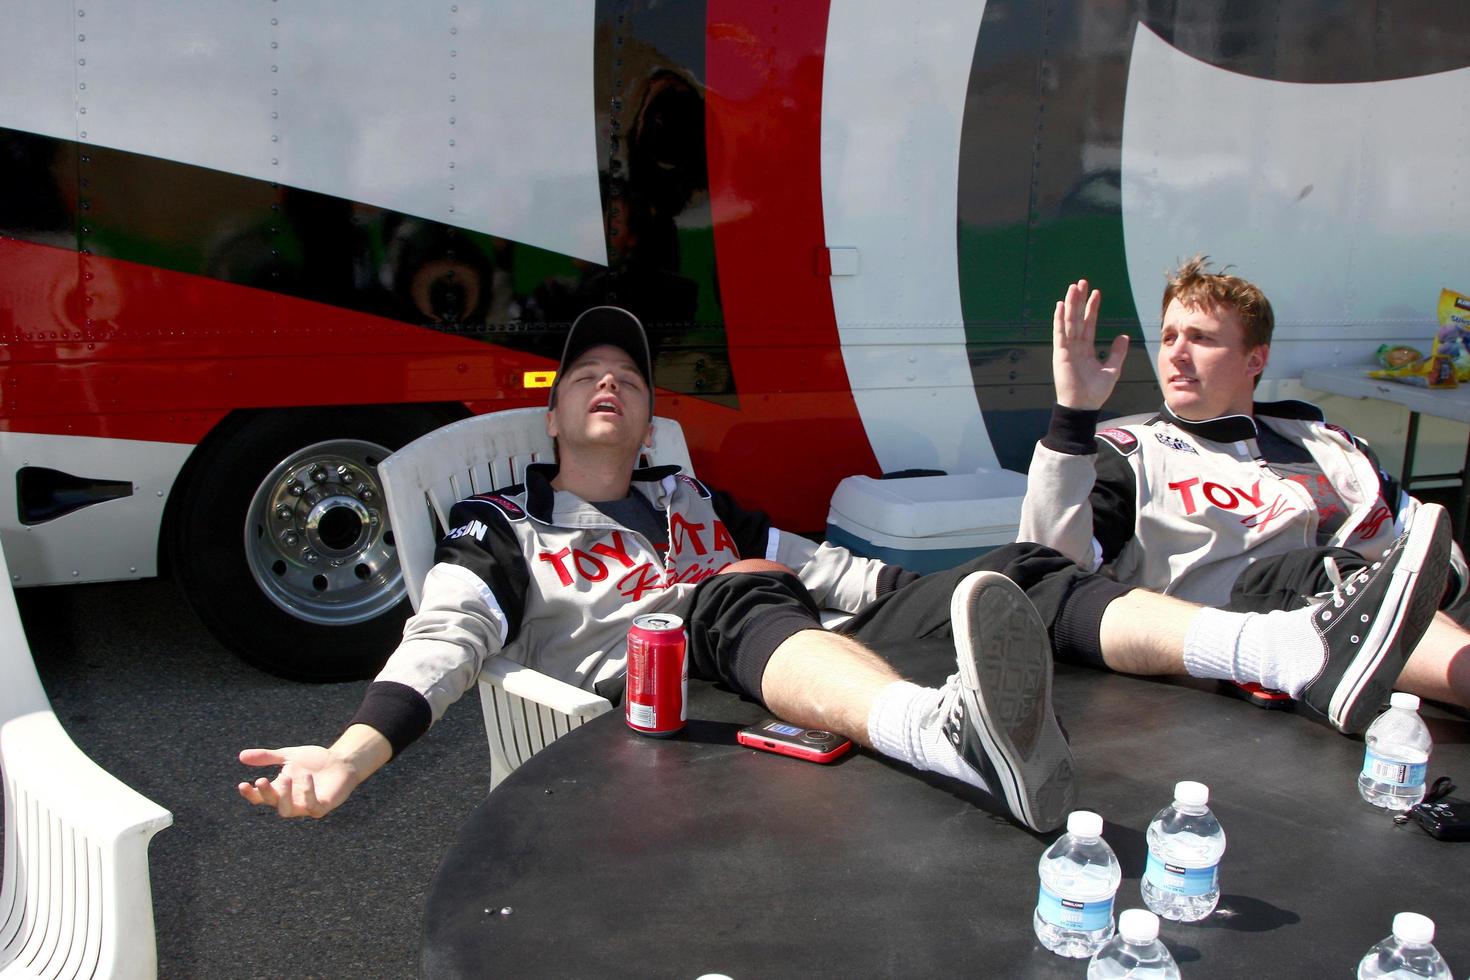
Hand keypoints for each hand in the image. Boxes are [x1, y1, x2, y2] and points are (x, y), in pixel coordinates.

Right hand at [237, 744, 362, 818]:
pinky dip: (308, 793)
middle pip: (272, 803)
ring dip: (284, 796)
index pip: (260, 797)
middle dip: (266, 793)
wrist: (341, 761)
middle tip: (262, 779)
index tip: (242, 784)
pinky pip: (312, 806)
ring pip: (287, 811)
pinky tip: (306, 778)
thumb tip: (241, 756)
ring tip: (286, 776)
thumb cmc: (314, 761)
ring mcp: (305, 805)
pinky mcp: (322, 806)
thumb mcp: (288, 756)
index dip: (250, 794)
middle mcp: (290, 800)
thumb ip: (267, 757)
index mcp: (280, 790)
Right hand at [1052, 278, 1128, 409]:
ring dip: (1070, 304)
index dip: (1092, 308)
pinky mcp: (1060, 354)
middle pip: (1077, 318)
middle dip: (1079, 300)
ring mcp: (1067, 349)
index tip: (1096, 293)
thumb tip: (1123, 335)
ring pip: (1069, 321)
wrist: (1083, 406)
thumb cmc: (1095, 392)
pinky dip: (1059, 319)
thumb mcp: (1112, 370)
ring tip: (1073, 287)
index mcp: (1086, 349)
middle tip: (1082, 282)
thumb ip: (1117, 352)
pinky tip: (1060, 306)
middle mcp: (1075, 346)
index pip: (1089, 324)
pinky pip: (1060, 333)